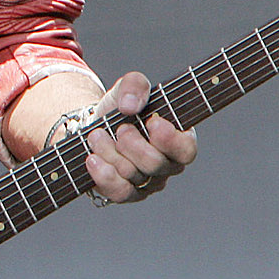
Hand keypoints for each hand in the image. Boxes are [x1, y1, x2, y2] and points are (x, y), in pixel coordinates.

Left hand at [83, 71, 196, 203]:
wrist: (95, 124)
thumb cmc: (121, 107)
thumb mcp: (128, 87)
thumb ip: (135, 85)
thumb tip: (130, 105)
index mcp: (177, 139)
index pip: (186, 149)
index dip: (170, 139)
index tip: (152, 121)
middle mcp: (167, 165)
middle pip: (156, 164)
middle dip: (132, 144)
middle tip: (120, 128)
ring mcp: (148, 182)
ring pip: (133, 175)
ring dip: (109, 152)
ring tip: (96, 135)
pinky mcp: (127, 192)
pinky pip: (120, 192)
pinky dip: (104, 175)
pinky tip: (92, 159)